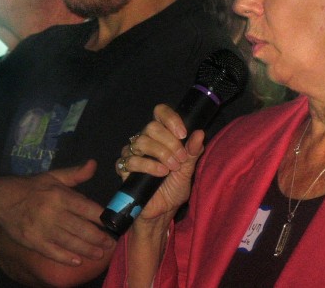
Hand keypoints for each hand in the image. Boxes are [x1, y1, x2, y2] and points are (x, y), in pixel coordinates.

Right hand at [0, 160, 113, 265]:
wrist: (2, 200)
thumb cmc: (33, 187)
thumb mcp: (54, 176)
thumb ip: (76, 173)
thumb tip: (93, 164)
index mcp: (60, 195)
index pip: (86, 208)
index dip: (101, 217)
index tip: (113, 223)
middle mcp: (53, 212)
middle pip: (81, 228)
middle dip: (98, 237)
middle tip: (110, 244)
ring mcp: (42, 229)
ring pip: (69, 242)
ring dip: (87, 250)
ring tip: (99, 254)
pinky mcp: (33, 241)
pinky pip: (52, 252)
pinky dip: (66, 258)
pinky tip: (77, 261)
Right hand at [116, 104, 204, 223]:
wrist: (163, 211)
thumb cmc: (173, 188)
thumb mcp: (188, 169)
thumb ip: (193, 151)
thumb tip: (200, 133)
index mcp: (162, 135)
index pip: (160, 112)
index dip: (170, 118)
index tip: (183, 133)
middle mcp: (145, 140)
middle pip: (151, 127)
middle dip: (170, 142)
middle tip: (181, 159)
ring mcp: (132, 153)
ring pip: (141, 142)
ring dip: (161, 154)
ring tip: (172, 168)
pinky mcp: (124, 169)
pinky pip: (131, 161)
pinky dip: (148, 166)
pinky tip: (160, 174)